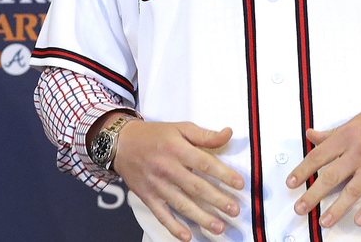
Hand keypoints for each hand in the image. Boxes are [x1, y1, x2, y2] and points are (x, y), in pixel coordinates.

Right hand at [112, 120, 244, 241]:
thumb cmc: (154, 135)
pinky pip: (161, 214)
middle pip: (195, 186)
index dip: (223, 174)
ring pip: (181, 204)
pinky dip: (174, 227)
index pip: (204, 163)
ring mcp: (156, 184)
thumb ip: (204, 135)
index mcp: (177, 148)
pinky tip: (187, 236)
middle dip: (217, 200)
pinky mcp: (147, 196)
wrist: (121, 143)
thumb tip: (227, 134)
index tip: (239, 184)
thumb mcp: (180, 128)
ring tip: (218, 226)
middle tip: (234, 210)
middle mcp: (167, 167)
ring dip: (201, 217)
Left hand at [286, 108, 360, 227]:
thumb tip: (310, 135)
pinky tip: (358, 220)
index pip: (318, 156)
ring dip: (337, 208)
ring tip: (324, 221)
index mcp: (346, 137)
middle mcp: (359, 152)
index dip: (303, 171)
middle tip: (300, 208)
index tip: (291, 184)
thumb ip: (330, 134)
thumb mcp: (352, 123)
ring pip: (353, 190)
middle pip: (331, 176)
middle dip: (313, 195)